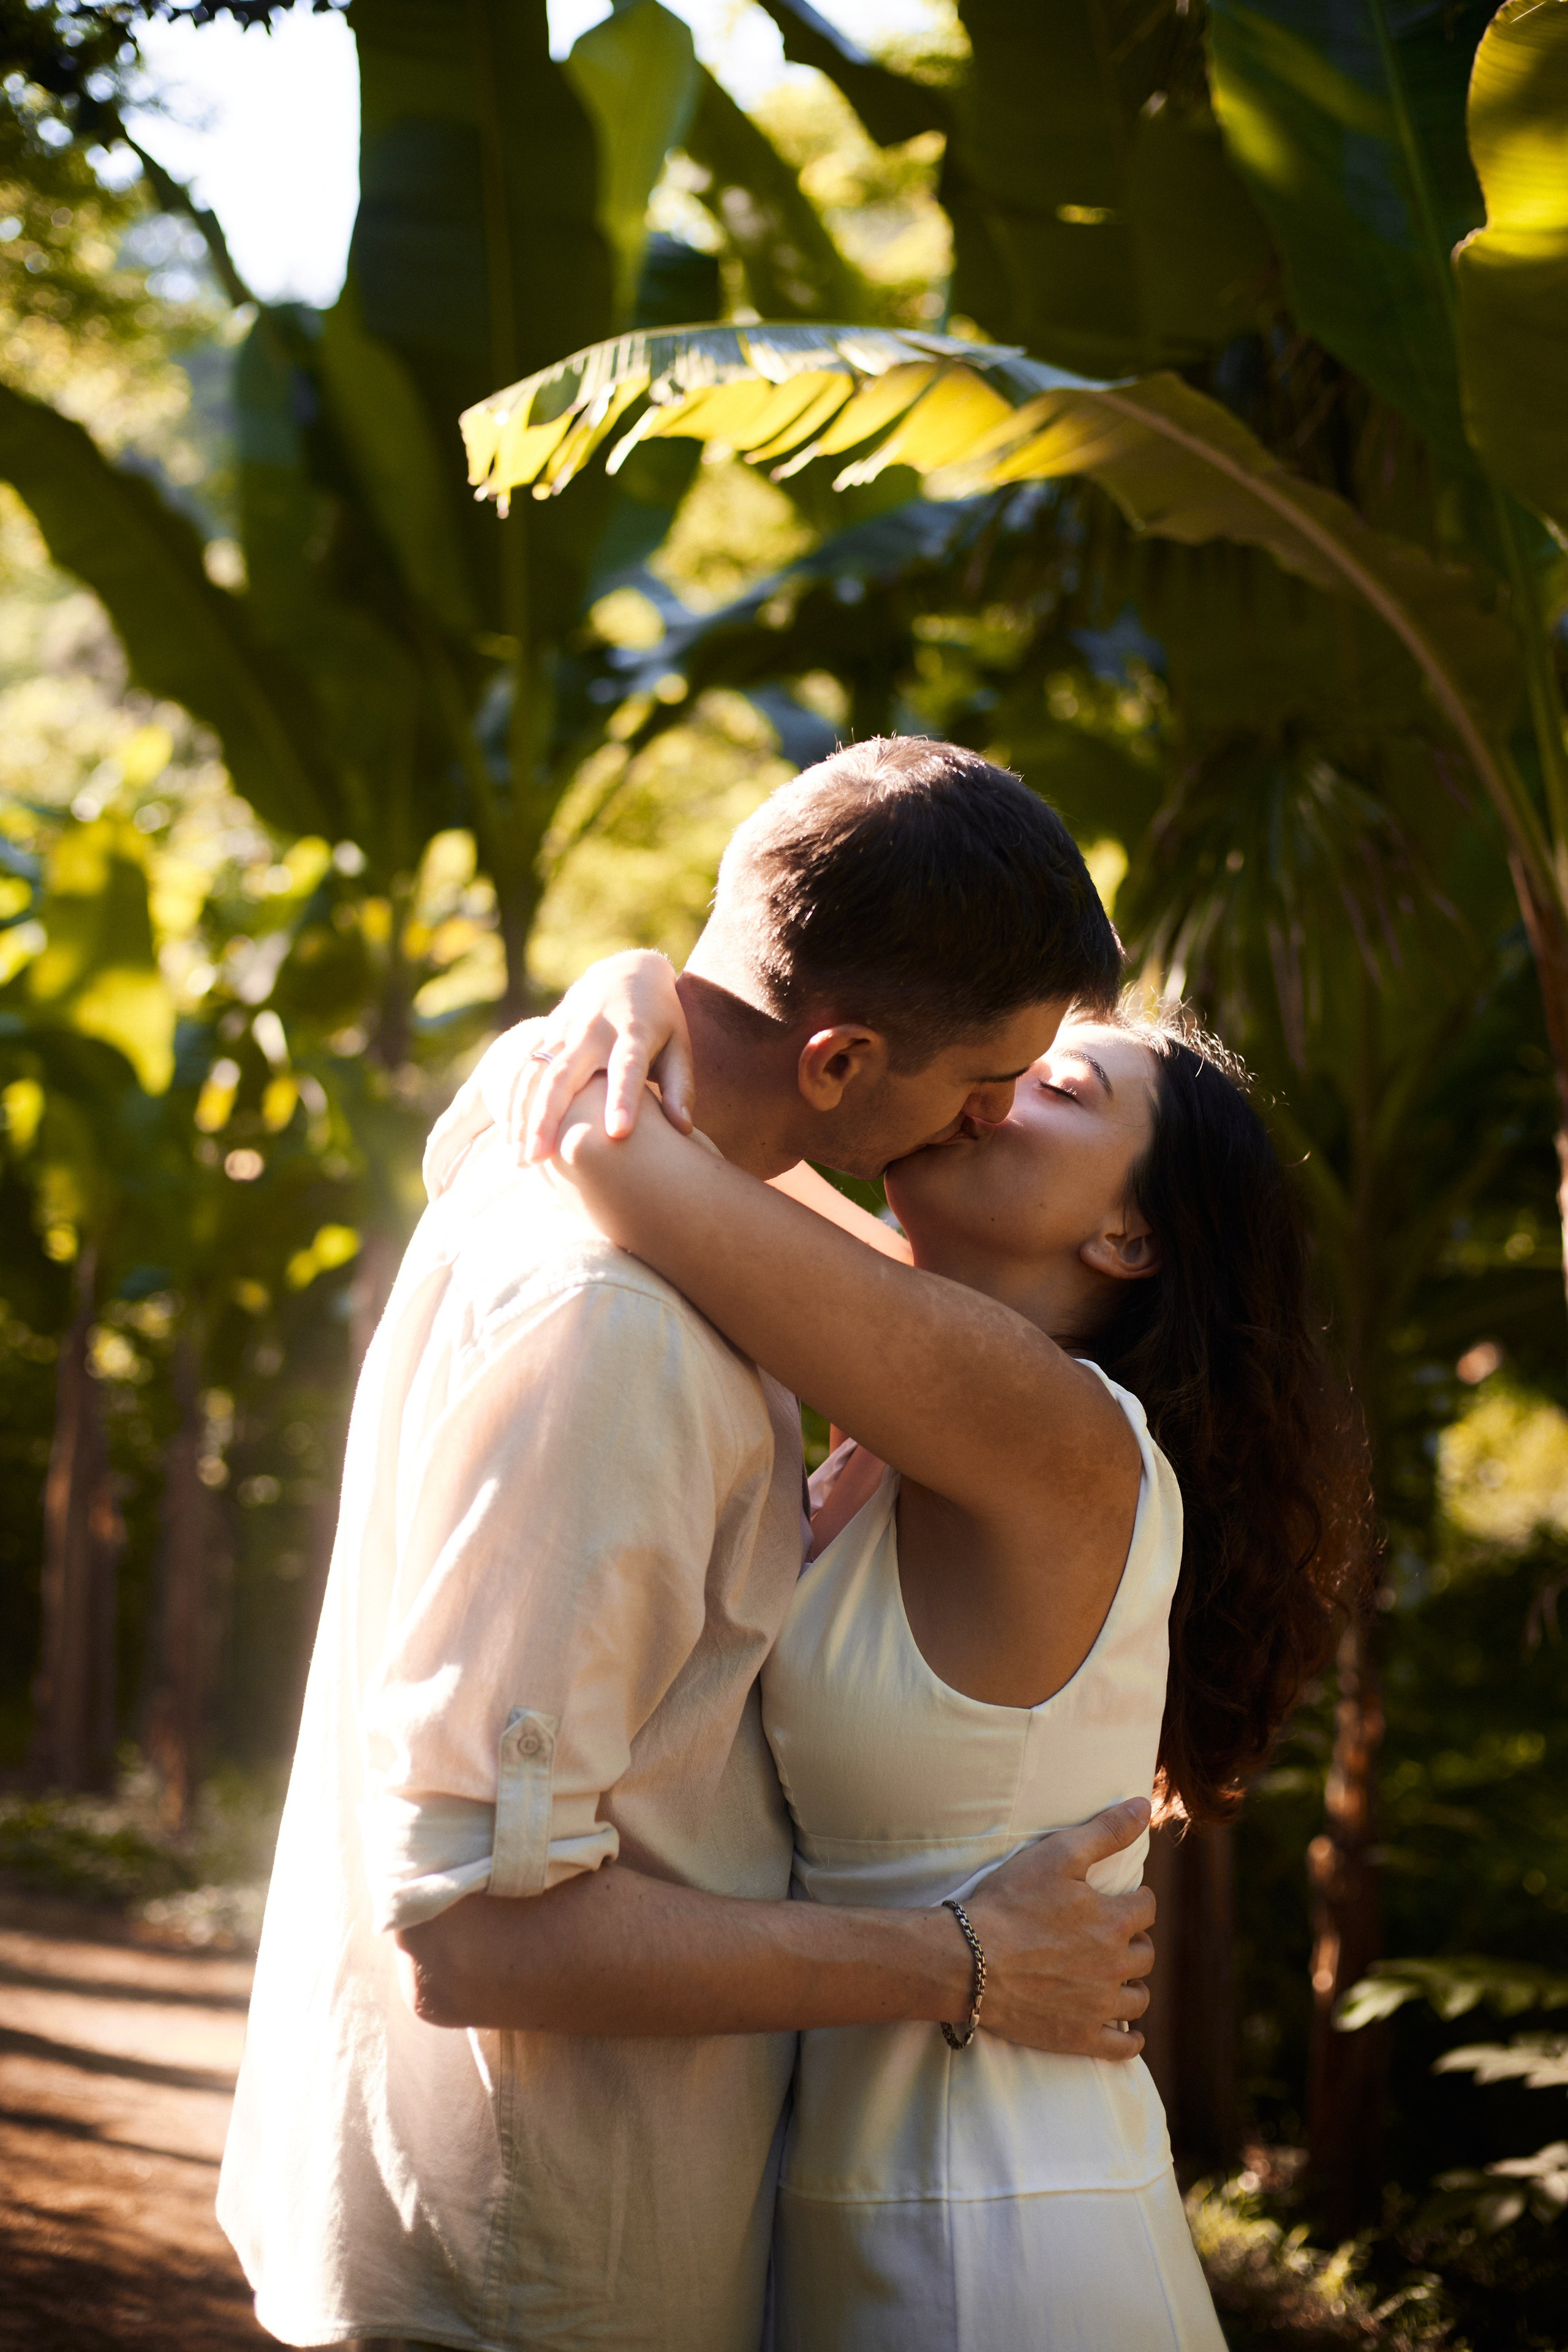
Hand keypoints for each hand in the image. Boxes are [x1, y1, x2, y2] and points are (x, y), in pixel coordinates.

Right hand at [511, 951, 694, 1163]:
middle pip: (564, 1075)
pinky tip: (511, 1139)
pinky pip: (524, 1069)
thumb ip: (681, 1087)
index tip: (618, 1133)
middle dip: (548, 1118)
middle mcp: (593, 1030)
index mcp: (633, 1033)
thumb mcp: (679, 1046)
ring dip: (522, 1116)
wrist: (627, 972)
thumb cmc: (661, 1021)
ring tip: (521, 1159)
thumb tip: (684, 1129)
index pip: (626, 1068)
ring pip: (535, 1074)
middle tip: (537, 1159)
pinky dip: (514, 1104)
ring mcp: (565, 1029)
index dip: (622, 1099)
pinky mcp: (547, 1032)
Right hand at [960, 1798, 1155, 2060]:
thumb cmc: (1009, 1902)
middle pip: (1144, 1953)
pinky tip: (1125, 2030)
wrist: (968, 1959)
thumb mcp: (1057, 1854)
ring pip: (1137, 1998)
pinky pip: (1122, 2046)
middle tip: (1110, 1934)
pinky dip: (1129, 2038)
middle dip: (1132, 1940)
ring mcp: (1098, 2006)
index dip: (1135, 1899)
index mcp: (1113, 1922)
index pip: (1146, 1908)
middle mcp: (1115, 1966)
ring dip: (1131, 1984)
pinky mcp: (1079, 2037)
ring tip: (1113, 1975)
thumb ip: (1105, 1831)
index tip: (1122, 1898)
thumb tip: (1142, 1805)